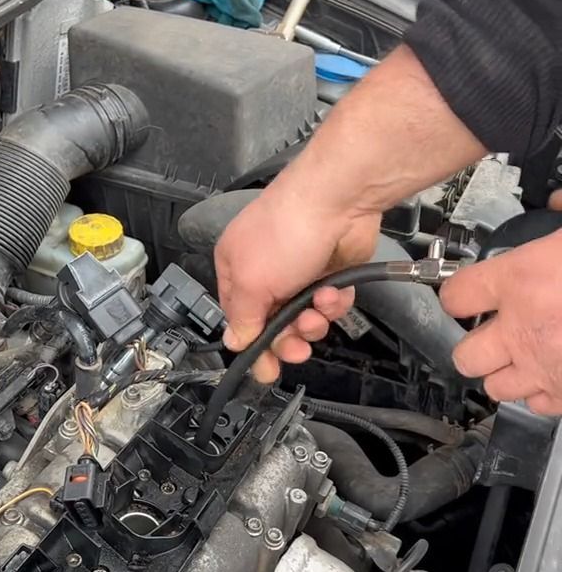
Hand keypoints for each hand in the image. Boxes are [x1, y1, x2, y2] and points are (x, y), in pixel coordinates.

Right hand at [215, 173, 380, 381]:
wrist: (338, 201)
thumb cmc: (286, 230)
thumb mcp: (251, 282)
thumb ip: (242, 318)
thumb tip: (234, 342)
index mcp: (235, 270)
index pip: (239, 321)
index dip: (255, 347)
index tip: (266, 369)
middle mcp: (265, 272)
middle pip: (274, 325)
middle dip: (288, 339)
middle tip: (299, 348)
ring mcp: (299, 271)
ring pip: (305, 318)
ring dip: (313, 321)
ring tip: (318, 309)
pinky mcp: (329, 271)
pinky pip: (329, 304)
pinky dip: (333, 302)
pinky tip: (333, 291)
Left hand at [440, 230, 561, 414]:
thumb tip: (557, 202)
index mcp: (522, 279)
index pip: (456, 296)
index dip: (458, 296)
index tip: (466, 296)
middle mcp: (523, 329)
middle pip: (465, 355)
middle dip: (476, 345)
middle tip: (495, 332)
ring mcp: (545, 367)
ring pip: (495, 387)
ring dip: (506, 373)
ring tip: (524, 355)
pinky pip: (538, 405)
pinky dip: (542, 392)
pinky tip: (554, 372)